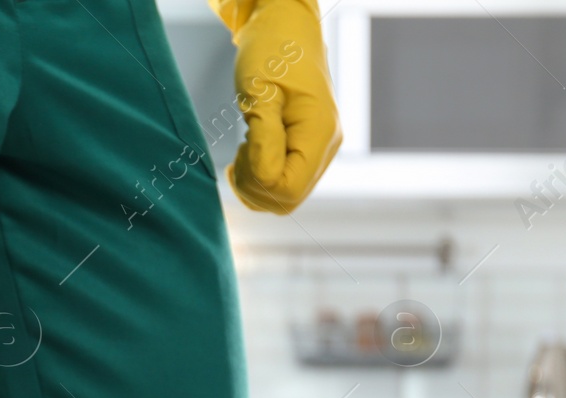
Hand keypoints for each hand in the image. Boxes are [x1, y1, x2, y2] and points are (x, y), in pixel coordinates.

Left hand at [214, 0, 341, 213]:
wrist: (284, 30)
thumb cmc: (272, 53)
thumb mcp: (261, 91)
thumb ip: (264, 136)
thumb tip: (265, 177)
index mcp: (320, 132)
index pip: (288, 189)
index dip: (257, 181)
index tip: (241, 150)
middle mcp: (326, 146)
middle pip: (287, 199)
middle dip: (254, 186)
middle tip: (239, 153)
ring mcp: (318, 149)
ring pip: (284, 197)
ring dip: (254, 184)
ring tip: (244, 150)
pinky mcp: (305, 149)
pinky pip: (284, 183)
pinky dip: (259, 179)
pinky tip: (249, 154)